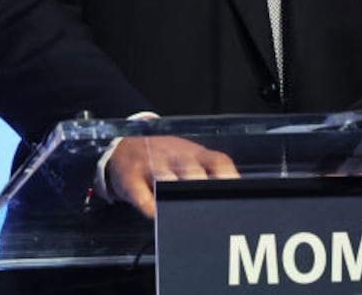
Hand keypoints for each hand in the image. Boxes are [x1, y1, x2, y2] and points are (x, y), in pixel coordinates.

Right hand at [105, 135, 238, 218]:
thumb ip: (208, 173)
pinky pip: (141, 196)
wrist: (124, 146)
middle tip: (209, 208)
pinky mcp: (130, 178)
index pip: (218, 162)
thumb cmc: (164, 158)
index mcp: (195, 154)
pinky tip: (156, 215)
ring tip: (182, 212)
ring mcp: (151, 165)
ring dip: (174, 195)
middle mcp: (174, 157)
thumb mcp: (188, 158)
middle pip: (192, 171)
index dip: (229, 177)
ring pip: (165, 178)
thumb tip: (233, 196)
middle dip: (201, 187)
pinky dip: (150, 208)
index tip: (236, 193)